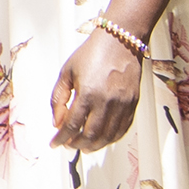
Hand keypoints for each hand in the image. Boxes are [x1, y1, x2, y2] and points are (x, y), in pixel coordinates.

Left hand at [49, 26, 146, 151]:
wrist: (120, 41)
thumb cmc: (91, 54)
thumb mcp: (66, 73)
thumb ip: (58, 99)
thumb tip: (57, 123)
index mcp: (87, 94)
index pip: (72, 125)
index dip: (61, 138)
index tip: (54, 144)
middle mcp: (107, 102)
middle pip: (91, 134)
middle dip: (77, 144)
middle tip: (68, 145)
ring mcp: (123, 104)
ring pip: (109, 135)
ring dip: (94, 145)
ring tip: (83, 146)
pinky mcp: (133, 103)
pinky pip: (123, 128)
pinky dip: (112, 138)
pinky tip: (102, 139)